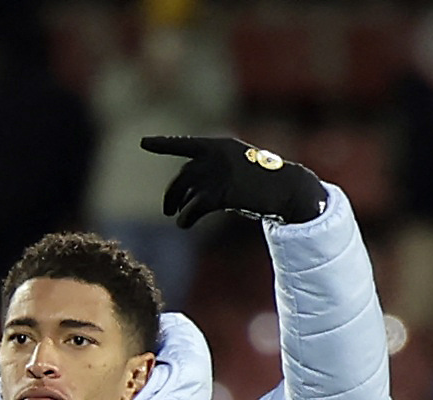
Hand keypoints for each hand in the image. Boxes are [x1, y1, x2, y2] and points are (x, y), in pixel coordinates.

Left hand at [140, 135, 326, 227]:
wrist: (288, 188)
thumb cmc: (265, 182)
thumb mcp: (238, 169)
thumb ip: (214, 175)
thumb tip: (190, 196)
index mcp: (221, 145)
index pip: (185, 144)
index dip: (163, 144)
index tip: (143, 142)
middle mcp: (216, 156)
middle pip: (183, 175)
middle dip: (173, 192)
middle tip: (167, 208)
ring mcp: (219, 173)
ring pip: (186, 191)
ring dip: (177, 205)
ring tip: (176, 217)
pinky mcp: (222, 193)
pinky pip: (195, 207)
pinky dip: (186, 217)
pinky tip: (183, 224)